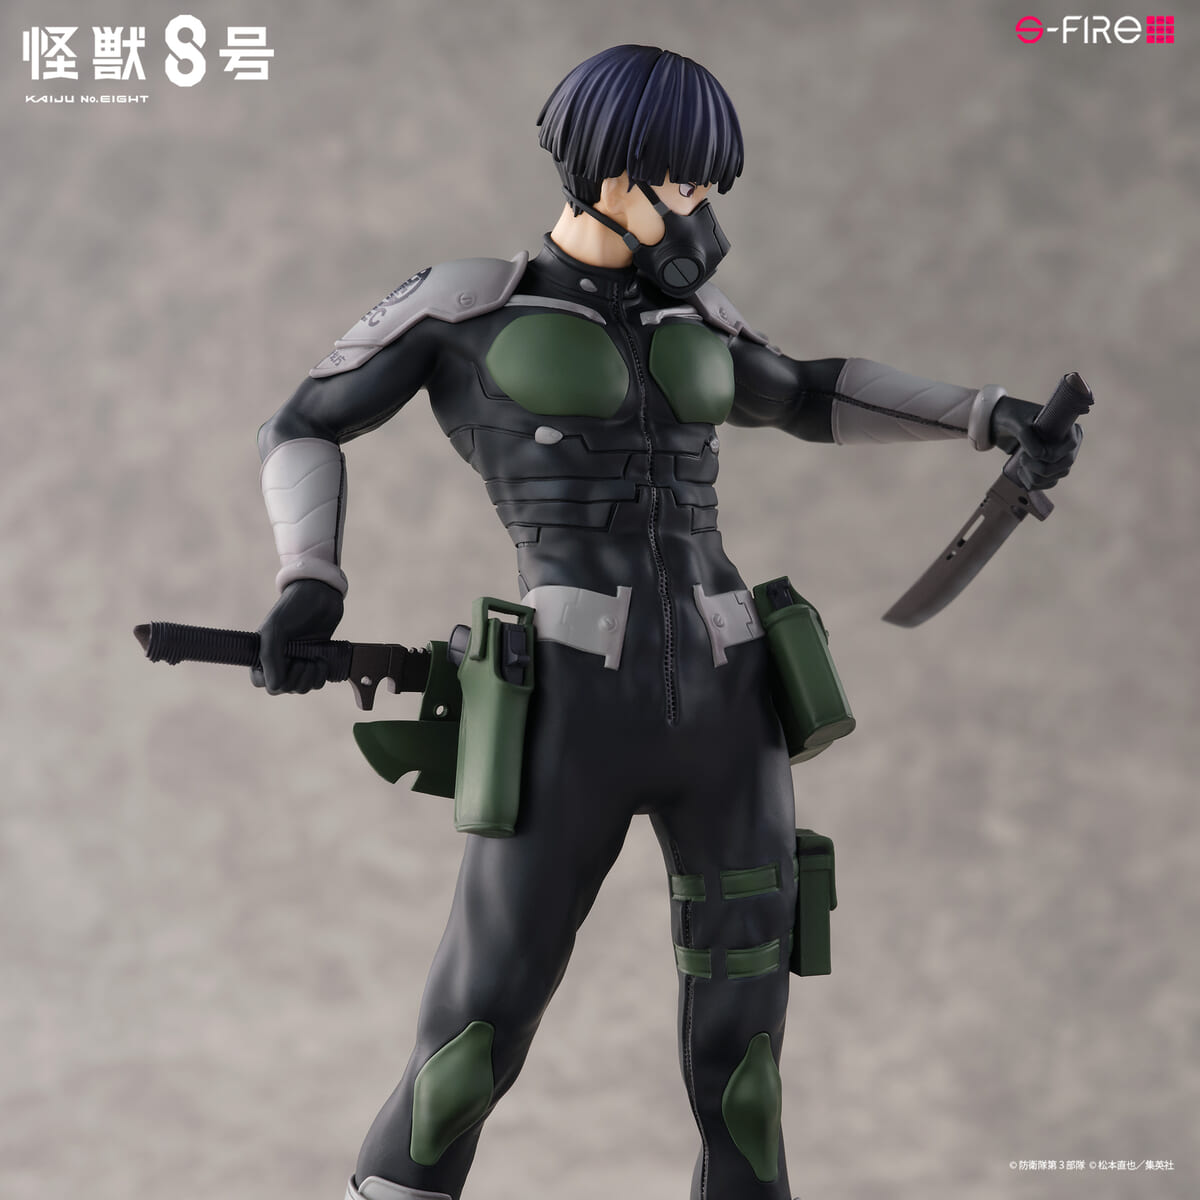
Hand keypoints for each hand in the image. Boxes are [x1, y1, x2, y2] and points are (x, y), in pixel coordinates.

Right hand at [251, 579, 344, 693]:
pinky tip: (322, 660)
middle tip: (304, 661)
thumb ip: (270, 658)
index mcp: (264, 654)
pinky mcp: (315, 660)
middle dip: (297, 679)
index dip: (278, 682)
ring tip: (315, 661)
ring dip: (310, 678)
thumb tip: (275, 687)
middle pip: (286, 688)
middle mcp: (280, 660)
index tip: (288, 664)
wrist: (320, 593)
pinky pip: (316, 681)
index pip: (265, 684)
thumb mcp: (275, 630)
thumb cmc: (293, 607)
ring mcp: (298, 661)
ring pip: (302, 687)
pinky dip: (320, 675)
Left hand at [989, 395, 1082, 490]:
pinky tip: (1021, 475)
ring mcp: (1058, 458)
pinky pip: (1048, 483)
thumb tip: (1040, 456)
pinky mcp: (1048, 468)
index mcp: (1065, 427)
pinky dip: (1034, 484)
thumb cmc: (1014, 418)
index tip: (1033, 453)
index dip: (1054, 453)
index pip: (1072, 444)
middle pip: (1065, 465)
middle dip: (1042, 468)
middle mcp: (1065, 444)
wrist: (1004, 424)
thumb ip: (1027, 436)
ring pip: (1056, 477)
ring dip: (1035, 477)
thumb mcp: (1018, 423)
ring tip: (1020, 465)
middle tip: (1022, 459)